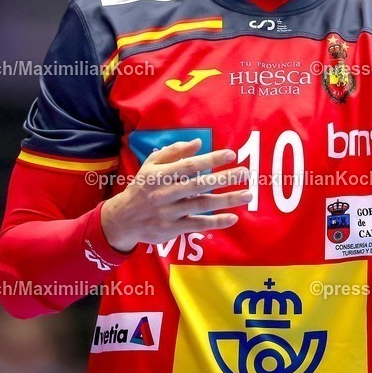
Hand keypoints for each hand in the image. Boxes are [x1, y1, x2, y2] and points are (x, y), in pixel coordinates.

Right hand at [100, 139, 250, 251]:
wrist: (123, 218)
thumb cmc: (143, 186)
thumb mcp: (151, 165)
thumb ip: (174, 152)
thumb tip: (198, 143)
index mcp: (160, 175)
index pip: (189, 165)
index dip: (211, 159)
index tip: (231, 155)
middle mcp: (165, 193)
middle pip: (199, 185)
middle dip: (224, 178)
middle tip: (246, 173)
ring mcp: (170, 213)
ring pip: (202, 205)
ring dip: (227, 200)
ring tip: (248, 195)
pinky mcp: (173, 229)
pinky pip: (198, 224)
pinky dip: (216, 222)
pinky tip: (233, 217)